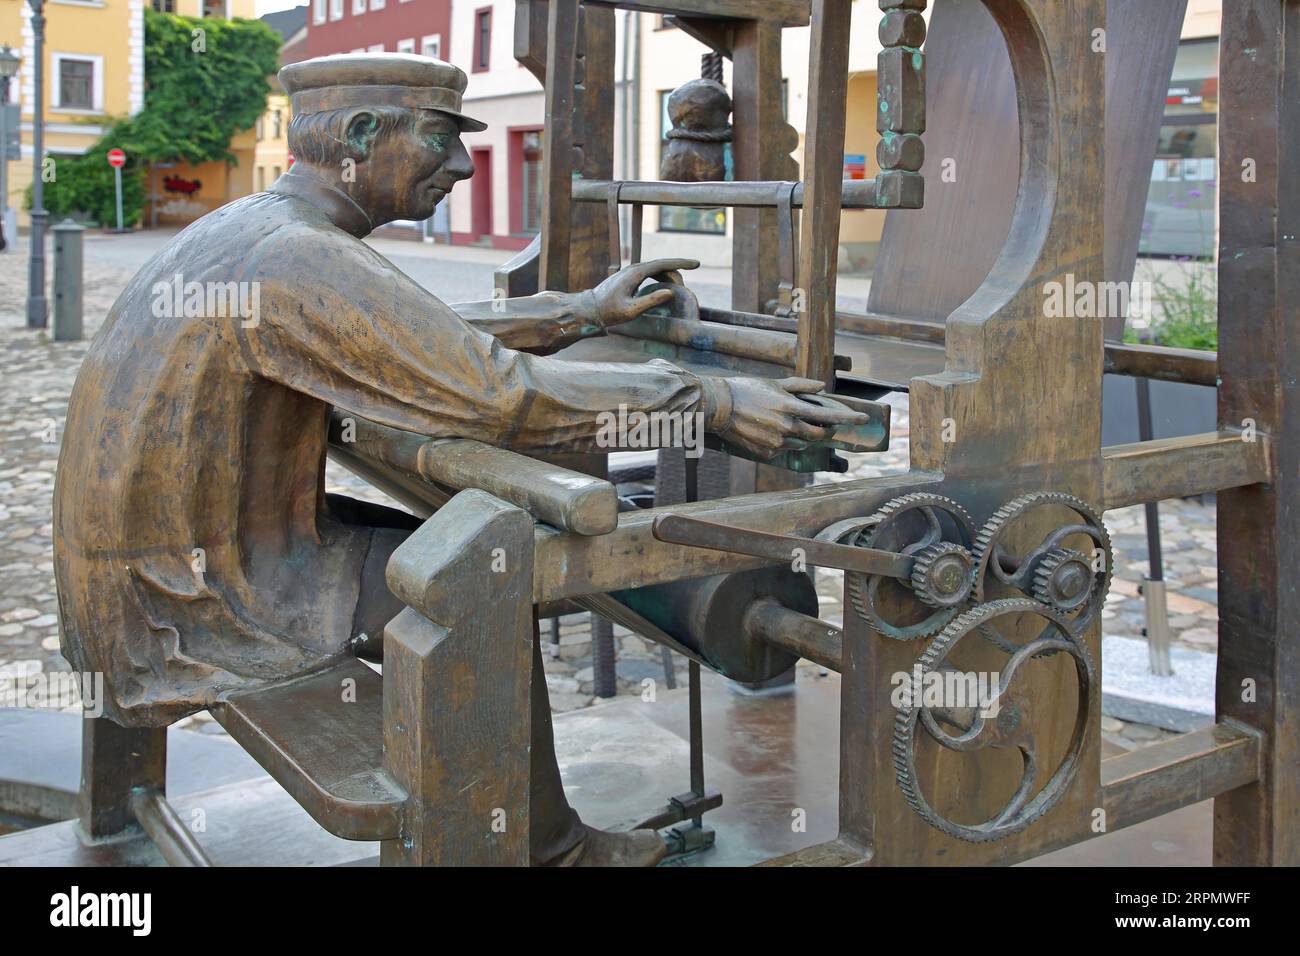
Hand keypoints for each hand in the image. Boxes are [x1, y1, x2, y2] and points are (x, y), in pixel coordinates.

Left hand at [589, 258, 699, 328]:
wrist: (589, 309)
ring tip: (677, 288)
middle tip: (684, 288)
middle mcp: (633, 268)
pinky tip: (664, 285)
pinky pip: (648, 272)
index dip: (682, 263)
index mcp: (636, 273)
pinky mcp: (627, 276)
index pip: (663, 263)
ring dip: (668, 275)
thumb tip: (670, 292)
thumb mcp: (632, 311)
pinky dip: (660, 277)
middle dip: (677, 272)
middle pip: (661, 264)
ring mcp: (629, 271)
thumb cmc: (609, 312)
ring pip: (655, 268)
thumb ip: (651, 301)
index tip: (697, 264)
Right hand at [703, 377, 869, 459]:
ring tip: (793, 423)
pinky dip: (786, 441)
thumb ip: (801, 386)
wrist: (718, 407)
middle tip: (828, 424)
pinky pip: (785, 449)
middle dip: (827, 430)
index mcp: (791, 408)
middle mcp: (787, 427)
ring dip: (806, 435)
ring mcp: (777, 442)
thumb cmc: (746, 390)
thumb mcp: (775, 384)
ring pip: (803, 443)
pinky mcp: (767, 453)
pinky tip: (773, 430)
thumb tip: (822, 387)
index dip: (848, 418)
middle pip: (819, 435)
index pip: (828, 415)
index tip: (864, 418)